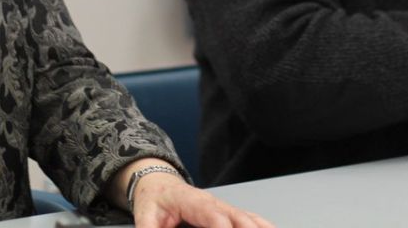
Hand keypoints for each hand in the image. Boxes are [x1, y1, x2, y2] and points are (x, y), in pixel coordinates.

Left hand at [130, 171, 273, 227]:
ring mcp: (224, 208)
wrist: (159, 184)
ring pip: (248, 219)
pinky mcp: (229, 214)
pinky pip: (251, 220)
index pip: (212, 215)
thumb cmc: (154, 200)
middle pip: (238, 218)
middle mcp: (214, 203)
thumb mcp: (144, 216)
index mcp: (192, 201)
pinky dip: (263, 226)